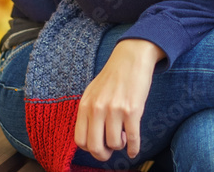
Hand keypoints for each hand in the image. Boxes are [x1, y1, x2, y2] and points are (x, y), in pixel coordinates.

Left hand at [74, 38, 163, 160]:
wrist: (130, 59)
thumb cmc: (112, 77)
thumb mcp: (92, 93)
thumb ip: (88, 113)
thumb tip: (90, 139)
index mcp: (85, 105)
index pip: (80, 140)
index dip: (89, 148)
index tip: (98, 145)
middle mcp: (97, 109)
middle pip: (95, 147)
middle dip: (104, 155)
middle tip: (110, 150)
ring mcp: (115, 110)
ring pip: (115, 144)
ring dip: (120, 146)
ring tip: (122, 137)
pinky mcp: (132, 110)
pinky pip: (132, 139)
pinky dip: (134, 149)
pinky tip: (133, 150)